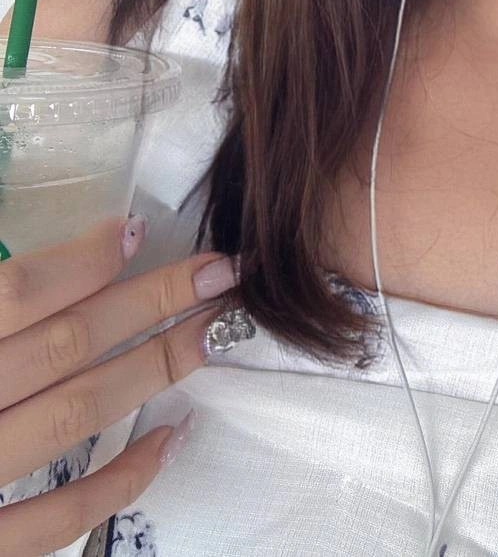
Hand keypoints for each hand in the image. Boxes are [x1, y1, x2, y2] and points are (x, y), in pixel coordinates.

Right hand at [0, 214, 238, 555]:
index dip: (81, 260)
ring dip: (153, 368)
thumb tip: (19, 257)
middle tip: (224, 270)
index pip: (15, 294)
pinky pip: (58, 520)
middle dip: (153, 302)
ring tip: (212, 330)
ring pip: (74, 415)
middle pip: (65, 346)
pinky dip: (122, 479)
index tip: (137, 229)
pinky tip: (171, 436)